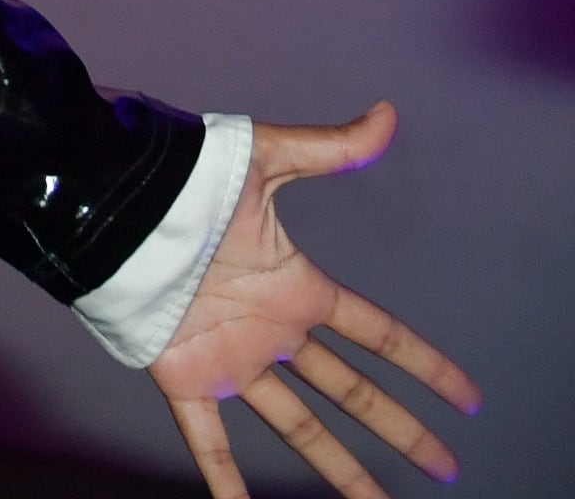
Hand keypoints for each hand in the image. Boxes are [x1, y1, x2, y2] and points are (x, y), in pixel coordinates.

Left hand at [151, 102, 478, 495]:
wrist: (108, 199)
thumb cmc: (183, 177)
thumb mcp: (264, 160)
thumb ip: (328, 147)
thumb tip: (385, 114)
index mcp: (297, 287)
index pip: (379, 334)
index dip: (425, 365)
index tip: (467, 399)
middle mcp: (272, 331)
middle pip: (353, 392)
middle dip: (399, 430)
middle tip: (444, 468)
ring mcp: (231, 358)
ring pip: (299, 426)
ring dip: (338, 469)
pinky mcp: (183, 376)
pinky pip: (208, 441)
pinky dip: (224, 481)